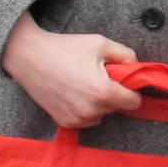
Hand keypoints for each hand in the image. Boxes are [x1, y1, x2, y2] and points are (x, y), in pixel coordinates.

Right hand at [0, 15, 142, 128]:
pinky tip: (74, 92)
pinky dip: (85, 108)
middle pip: (117, 107)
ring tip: (84, 83)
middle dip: (113, 92)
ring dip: (99, 103)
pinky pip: (86, 119)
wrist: (29, 57)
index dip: (132, 89)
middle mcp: (90, 111)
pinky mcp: (64, 122)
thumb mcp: (101, 44)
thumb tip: (137, 68)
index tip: (122, 79)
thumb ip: (126, 55)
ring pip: (102, 114)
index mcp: (102, 92)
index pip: (134, 102)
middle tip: (97, 75)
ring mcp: (76, 119)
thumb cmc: (65, 49)